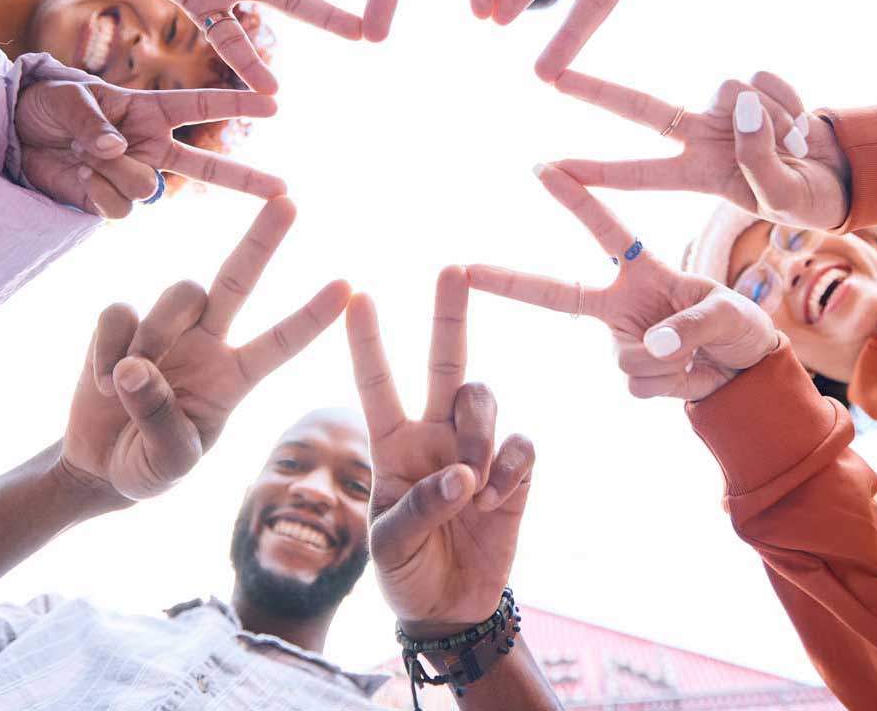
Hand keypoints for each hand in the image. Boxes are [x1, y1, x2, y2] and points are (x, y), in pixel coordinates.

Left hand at [15, 78, 284, 217]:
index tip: (274, 102)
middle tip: (283, 189)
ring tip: (82, 156)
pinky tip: (77, 176)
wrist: (12, 133)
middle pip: (206, 166)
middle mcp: (149, 145)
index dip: (237, 103)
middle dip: (246, 179)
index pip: (201, 106)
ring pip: (147, 189)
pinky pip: (118, 209)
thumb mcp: (68, 98)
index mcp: (148, 110)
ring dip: (112, 174)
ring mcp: (131, 175)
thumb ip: (95, 121)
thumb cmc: (45, 103)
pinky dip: (95, 193)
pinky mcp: (108, 199)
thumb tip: (117, 149)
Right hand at [58, 197, 350, 502]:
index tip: (349, 288)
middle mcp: (208, 344)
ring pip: (178, 295)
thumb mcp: (166, 463)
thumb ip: (159, 420)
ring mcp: (166, 330)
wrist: (97, 470)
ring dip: (155, 334)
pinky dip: (108, 347)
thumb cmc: (147, 468)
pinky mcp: (121, 326)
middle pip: (239, 280)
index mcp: (234, 379)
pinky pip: (119, 312)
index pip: (281, 343)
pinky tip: (101, 383)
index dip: (313, 317)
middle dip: (263, 241)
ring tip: (124, 384)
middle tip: (288, 201)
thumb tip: (136, 368)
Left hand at [346, 267, 533, 637]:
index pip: (376, 384)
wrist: (451, 609)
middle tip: (452, 268)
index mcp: (391, 445)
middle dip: (448, 315)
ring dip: (478, 434)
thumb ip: (420, 507)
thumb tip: (463, 475)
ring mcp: (475, 448)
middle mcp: (433, 433)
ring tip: (473, 487)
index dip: (367, 342)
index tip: (356, 297)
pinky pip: (520, 444)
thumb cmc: (405, 571)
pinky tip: (496, 499)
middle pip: (444, 362)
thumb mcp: (390, 547)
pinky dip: (509, 467)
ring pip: (483, 400)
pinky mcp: (513, 471)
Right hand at [469, 165, 777, 400]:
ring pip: (626, 358)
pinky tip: (692, 376)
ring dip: (669, 362)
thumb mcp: (728, 314)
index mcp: (646, 270)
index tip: (543, 169)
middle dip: (512, 281)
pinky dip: (672, 386)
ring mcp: (623, 340)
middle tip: (468, 270)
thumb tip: (648, 346)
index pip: (607, 230)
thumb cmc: (737, 326)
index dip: (577, 199)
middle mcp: (623, 302)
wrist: (746, 373)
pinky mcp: (632, 376)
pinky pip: (638, 385)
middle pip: (559, 293)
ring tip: (699, 356)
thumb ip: (690, 324)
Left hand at [552, 69, 851, 230]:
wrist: (840, 172)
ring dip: (770, 120)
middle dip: (597, 92)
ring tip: (793, 148)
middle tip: (551, 77)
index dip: (595, 171)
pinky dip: (789, 102)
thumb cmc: (803, 198)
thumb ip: (760, 159)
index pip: (636, 172)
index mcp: (695, 175)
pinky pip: (763, 78)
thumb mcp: (781, 197)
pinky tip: (801, 124)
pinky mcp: (755, 87)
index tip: (548, 168)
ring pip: (730, 91)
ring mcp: (726, 111)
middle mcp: (699, 137)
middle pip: (639, 108)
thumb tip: (744, 107)